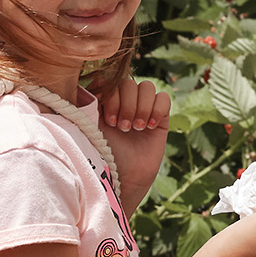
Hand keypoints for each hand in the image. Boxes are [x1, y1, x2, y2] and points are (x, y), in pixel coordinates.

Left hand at [96, 73, 170, 202]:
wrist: (122, 179)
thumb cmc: (103, 156)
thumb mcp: (91, 127)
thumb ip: (91, 102)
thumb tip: (96, 77)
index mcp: (106, 101)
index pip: (112, 80)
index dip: (112, 97)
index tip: (108, 120)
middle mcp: (125, 102)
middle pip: (129, 83)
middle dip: (126, 105)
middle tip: (123, 128)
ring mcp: (143, 109)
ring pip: (147, 87)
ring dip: (140, 107)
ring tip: (135, 128)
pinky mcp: (160, 118)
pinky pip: (163, 98)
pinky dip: (157, 109)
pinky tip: (148, 127)